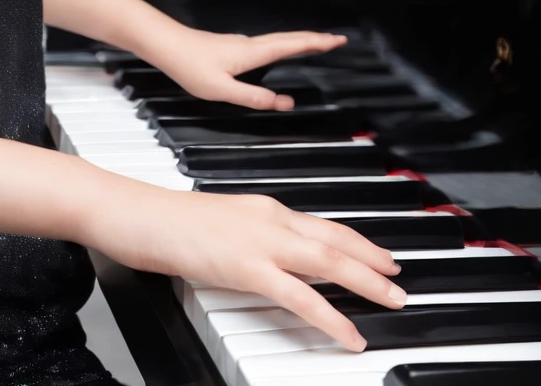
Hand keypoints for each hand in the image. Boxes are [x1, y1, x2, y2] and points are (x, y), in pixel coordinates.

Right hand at [88, 186, 404, 352]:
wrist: (141, 215)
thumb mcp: (222, 224)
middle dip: (372, 260)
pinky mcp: (247, 268)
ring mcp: (260, 242)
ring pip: (327, 262)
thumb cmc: (170, 222)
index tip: (380, 255)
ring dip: (366, 283)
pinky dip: (331, 316)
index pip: (322, 224)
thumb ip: (251, 236)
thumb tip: (271, 257)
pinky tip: (349, 333)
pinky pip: (300, 297)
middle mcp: (270, 219)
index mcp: (265, 208)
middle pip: (335, 240)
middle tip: (399, 279)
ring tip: (392, 301)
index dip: (357, 240)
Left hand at [146, 26, 347, 109]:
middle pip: (290, 39)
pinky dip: (283, 45)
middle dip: (315, 39)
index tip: (339, 39)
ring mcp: (242, 43)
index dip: (318, 42)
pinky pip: (268, 44)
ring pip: (279, 40)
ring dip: (300, 41)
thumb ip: (253, 97)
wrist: (166, 44)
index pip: (293, 45)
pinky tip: (280, 52)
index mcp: (253, 52)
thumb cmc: (190, 65)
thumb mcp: (222, 89)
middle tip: (337, 40)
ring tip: (316, 45)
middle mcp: (250, 44)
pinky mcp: (234, 47)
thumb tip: (284, 102)